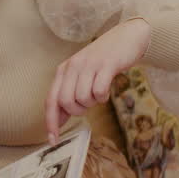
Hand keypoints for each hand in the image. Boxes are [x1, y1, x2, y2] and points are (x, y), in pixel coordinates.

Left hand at [44, 18, 150, 142]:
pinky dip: (103, 96)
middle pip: (65, 102)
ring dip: (93, 102)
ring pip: (82, 98)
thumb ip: (69, 93)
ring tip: (99, 92)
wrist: (127, 37)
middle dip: (78, 110)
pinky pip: (99, 91)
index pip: (51, 100)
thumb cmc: (103, 60)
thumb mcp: (81, 74)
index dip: (51, 122)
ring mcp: (89, 65)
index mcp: (63, 70)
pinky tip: (106, 89)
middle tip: (89, 104)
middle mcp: (72, 66)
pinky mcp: (106, 65)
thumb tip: (58, 120)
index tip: (53, 140)